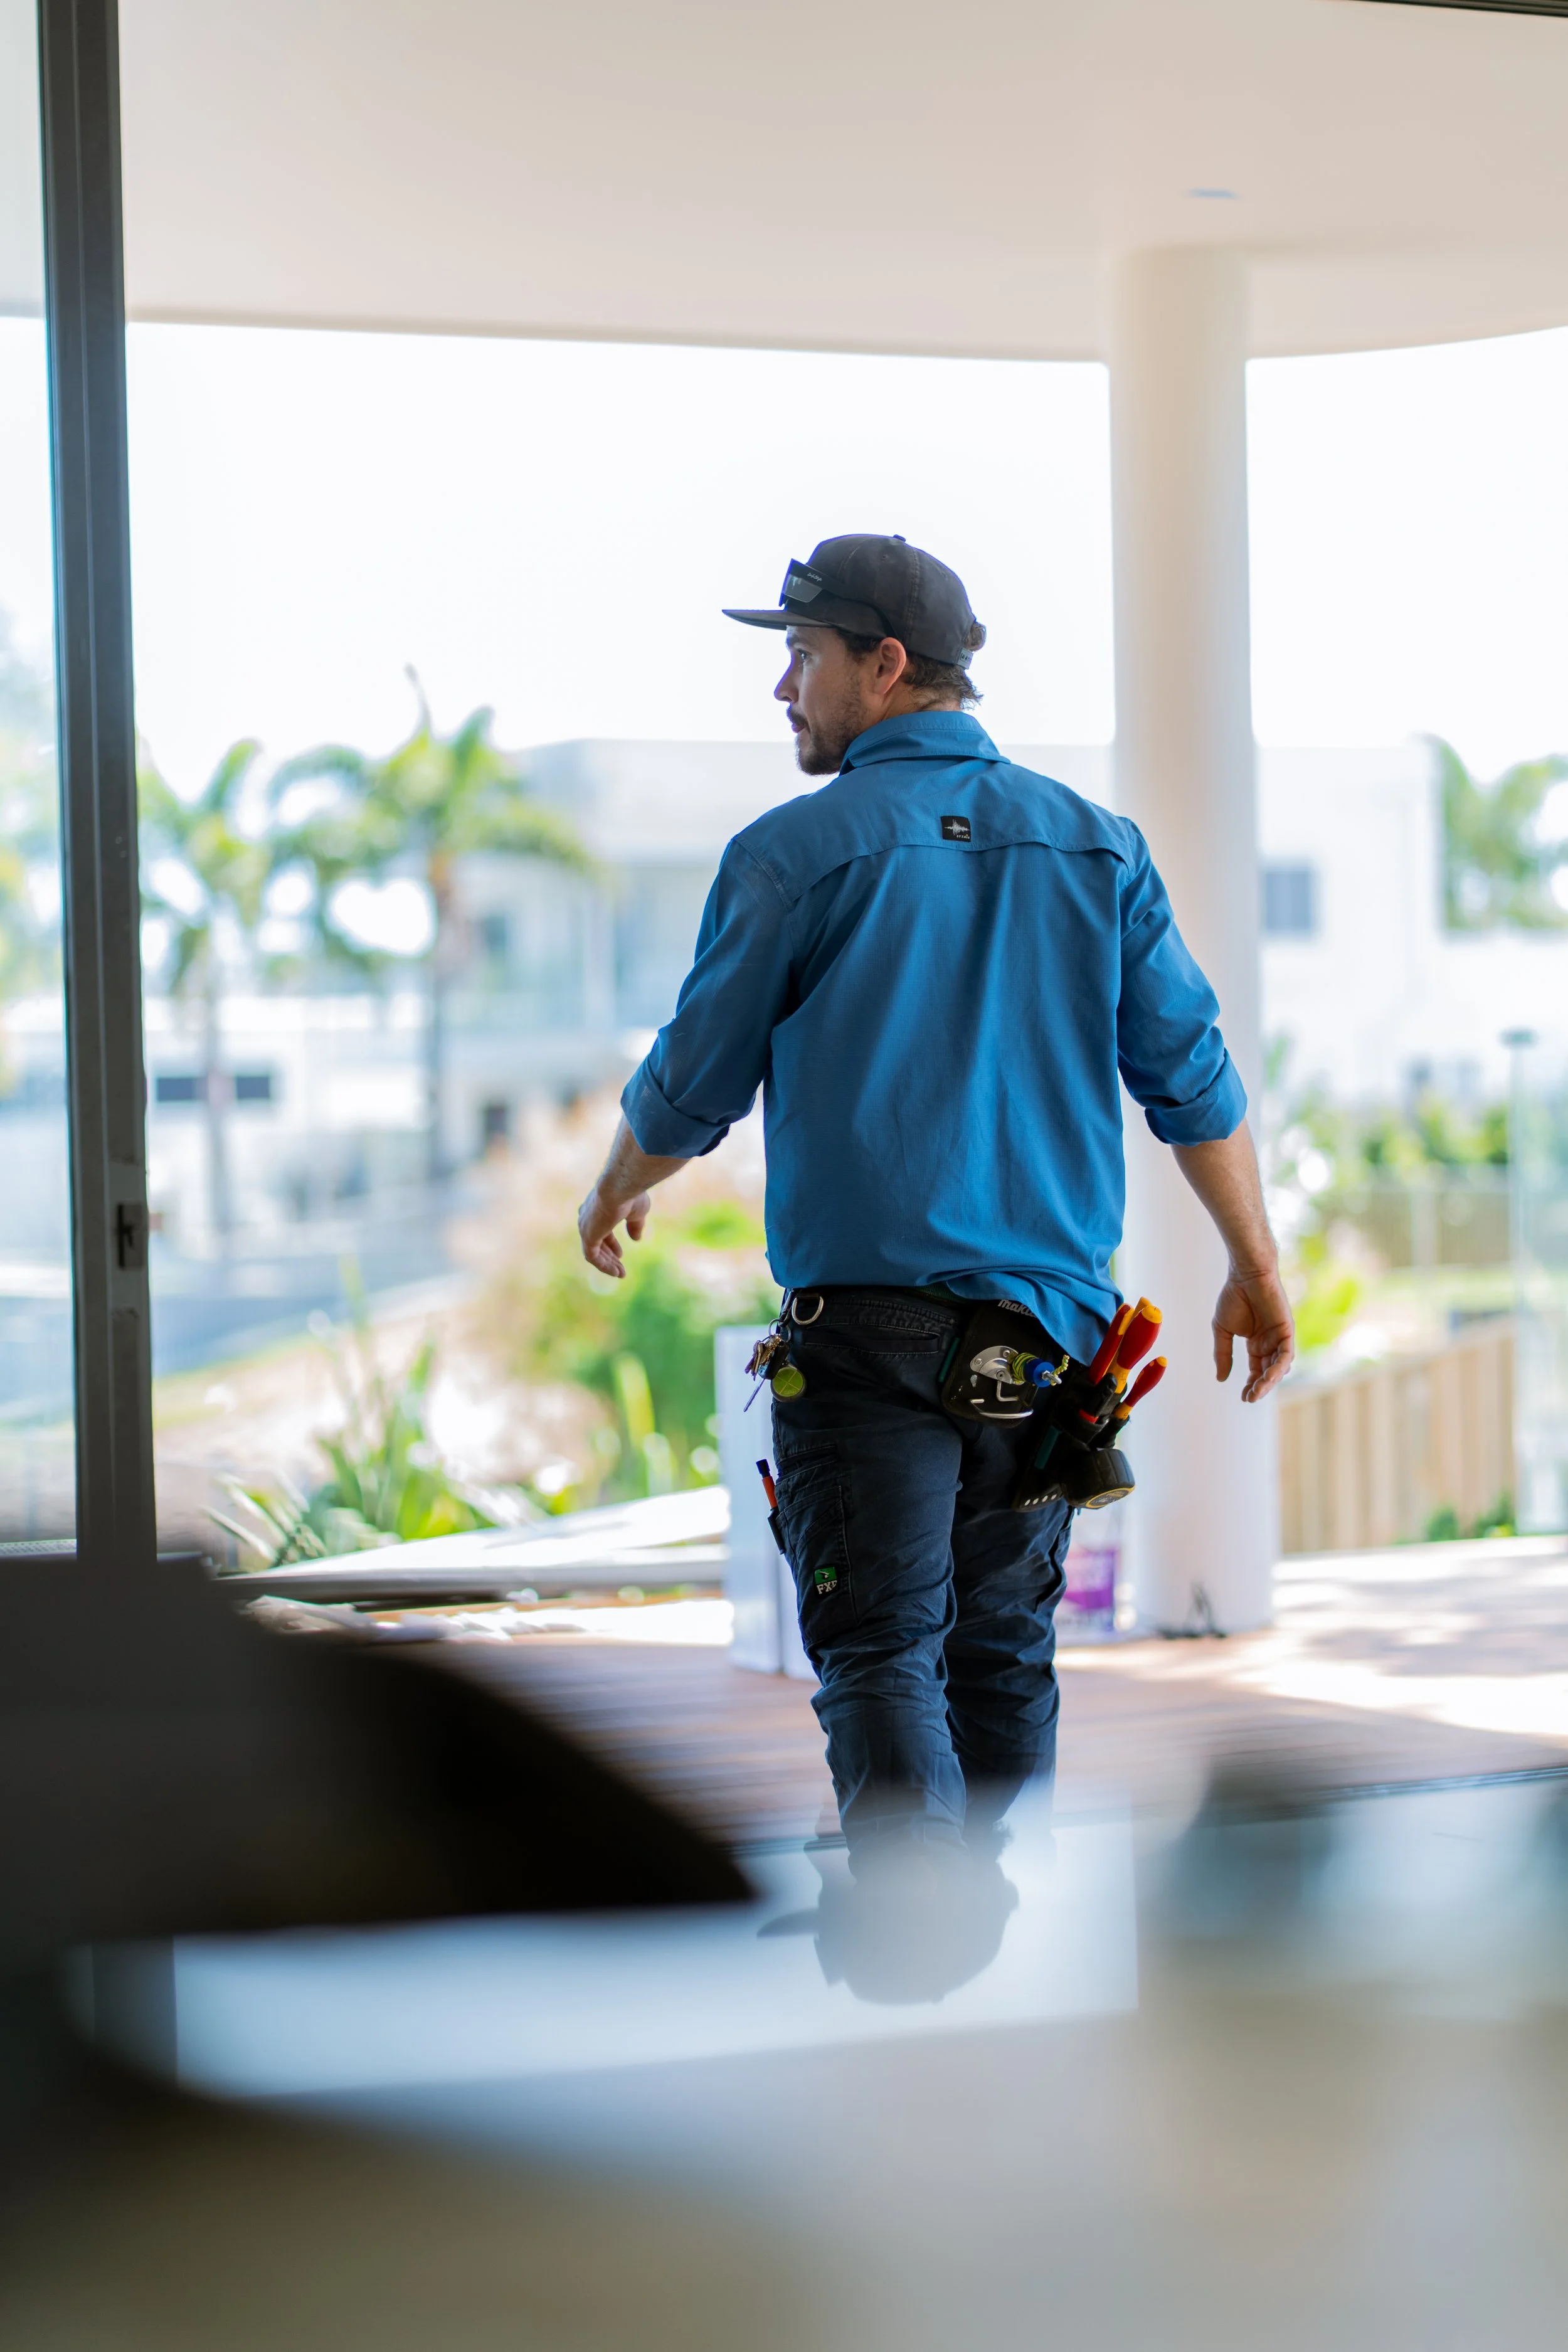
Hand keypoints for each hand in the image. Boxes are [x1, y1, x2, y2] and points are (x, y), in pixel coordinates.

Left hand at [578, 1183, 651, 1279]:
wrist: (621, 1187)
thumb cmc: (631, 1194)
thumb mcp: (637, 1212)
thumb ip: (635, 1225)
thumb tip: (636, 1239)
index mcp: (597, 1208)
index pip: (601, 1230)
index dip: (611, 1244)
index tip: (620, 1254)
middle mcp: (587, 1217)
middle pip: (596, 1242)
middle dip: (609, 1256)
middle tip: (620, 1268)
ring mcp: (586, 1226)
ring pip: (594, 1251)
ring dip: (607, 1264)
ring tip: (620, 1273)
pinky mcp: (587, 1236)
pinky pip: (592, 1257)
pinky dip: (603, 1265)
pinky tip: (616, 1272)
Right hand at [1212, 1265, 1294, 1401]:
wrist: (1245, 1274)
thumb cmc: (1234, 1297)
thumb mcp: (1222, 1330)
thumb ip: (1223, 1354)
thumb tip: (1221, 1379)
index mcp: (1256, 1343)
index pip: (1256, 1369)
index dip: (1251, 1384)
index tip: (1243, 1397)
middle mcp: (1270, 1342)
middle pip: (1267, 1372)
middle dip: (1259, 1386)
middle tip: (1249, 1398)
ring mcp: (1280, 1337)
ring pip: (1278, 1367)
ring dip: (1268, 1381)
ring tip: (1256, 1393)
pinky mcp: (1287, 1331)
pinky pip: (1285, 1355)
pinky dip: (1278, 1368)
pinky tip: (1267, 1378)